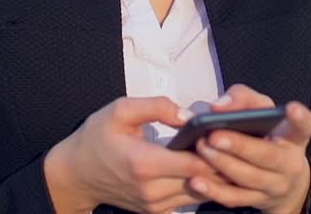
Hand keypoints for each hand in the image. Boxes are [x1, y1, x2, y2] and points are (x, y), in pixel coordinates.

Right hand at [44, 96, 227, 213]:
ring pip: (200, 193)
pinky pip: (188, 200)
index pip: (196, 163)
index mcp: (145, 164)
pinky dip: (201, 184)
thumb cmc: (96, 139)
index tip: (225, 133)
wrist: (76, 174)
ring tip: (225, 152)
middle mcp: (152, 190)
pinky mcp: (156, 211)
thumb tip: (188, 115)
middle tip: (234, 141)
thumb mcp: (120, 110)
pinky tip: (206, 166)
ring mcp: (155, 205)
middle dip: (222, 162)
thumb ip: (157, 106)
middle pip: (204, 181)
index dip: (215, 149)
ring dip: (214, 175)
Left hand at [189, 84, 310, 213]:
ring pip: (248, 177)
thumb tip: (219, 106)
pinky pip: (234, 197)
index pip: (305, 126)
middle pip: (267, 155)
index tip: (291, 108)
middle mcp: (290, 163)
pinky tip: (196, 180)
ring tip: (201, 148)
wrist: (281, 179)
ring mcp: (275, 186)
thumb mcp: (262, 112)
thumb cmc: (267, 136)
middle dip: (239, 145)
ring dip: (222, 164)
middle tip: (214, 135)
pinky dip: (214, 190)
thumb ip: (243, 99)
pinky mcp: (258, 201)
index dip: (300, 118)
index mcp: (294, 136)